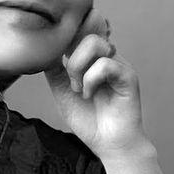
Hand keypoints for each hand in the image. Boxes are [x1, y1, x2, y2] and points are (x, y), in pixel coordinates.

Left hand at [43, 9, 149, 158]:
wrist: (108, 144)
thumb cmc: (89, 119)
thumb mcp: (62, 91)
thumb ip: (55, 69)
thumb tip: (45, 49)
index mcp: (93, 58)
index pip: (82, 29)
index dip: (69, 35)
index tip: (58, 56)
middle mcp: (107, 57)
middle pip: (86, 31)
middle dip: (71, 57)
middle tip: (72, 84)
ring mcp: (119, 64)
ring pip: (95, 43)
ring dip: (79, 67)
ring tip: (79, 90)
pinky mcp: (128, 76)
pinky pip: (105, 64)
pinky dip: (91, 80)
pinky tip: (89, 95)